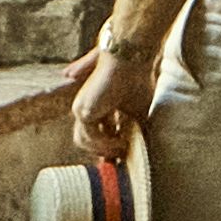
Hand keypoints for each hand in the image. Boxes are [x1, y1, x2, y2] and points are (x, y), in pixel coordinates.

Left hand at [67, 31, 153, 159]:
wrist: (130, 58)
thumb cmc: (137, 77)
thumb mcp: (139, 107)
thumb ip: (133, 126)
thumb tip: (135, 145)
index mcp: (97, 104)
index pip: (98, 132)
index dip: (108, 146)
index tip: (119, 159)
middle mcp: (86, 106)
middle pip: (88, 139)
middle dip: (104, 152)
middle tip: (119, 162)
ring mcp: (82, 108)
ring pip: (84, 141)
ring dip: (104, 149)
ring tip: (123, 149)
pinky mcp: (83, 111)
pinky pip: (91, 138)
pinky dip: (106, 144)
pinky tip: (122, 143)